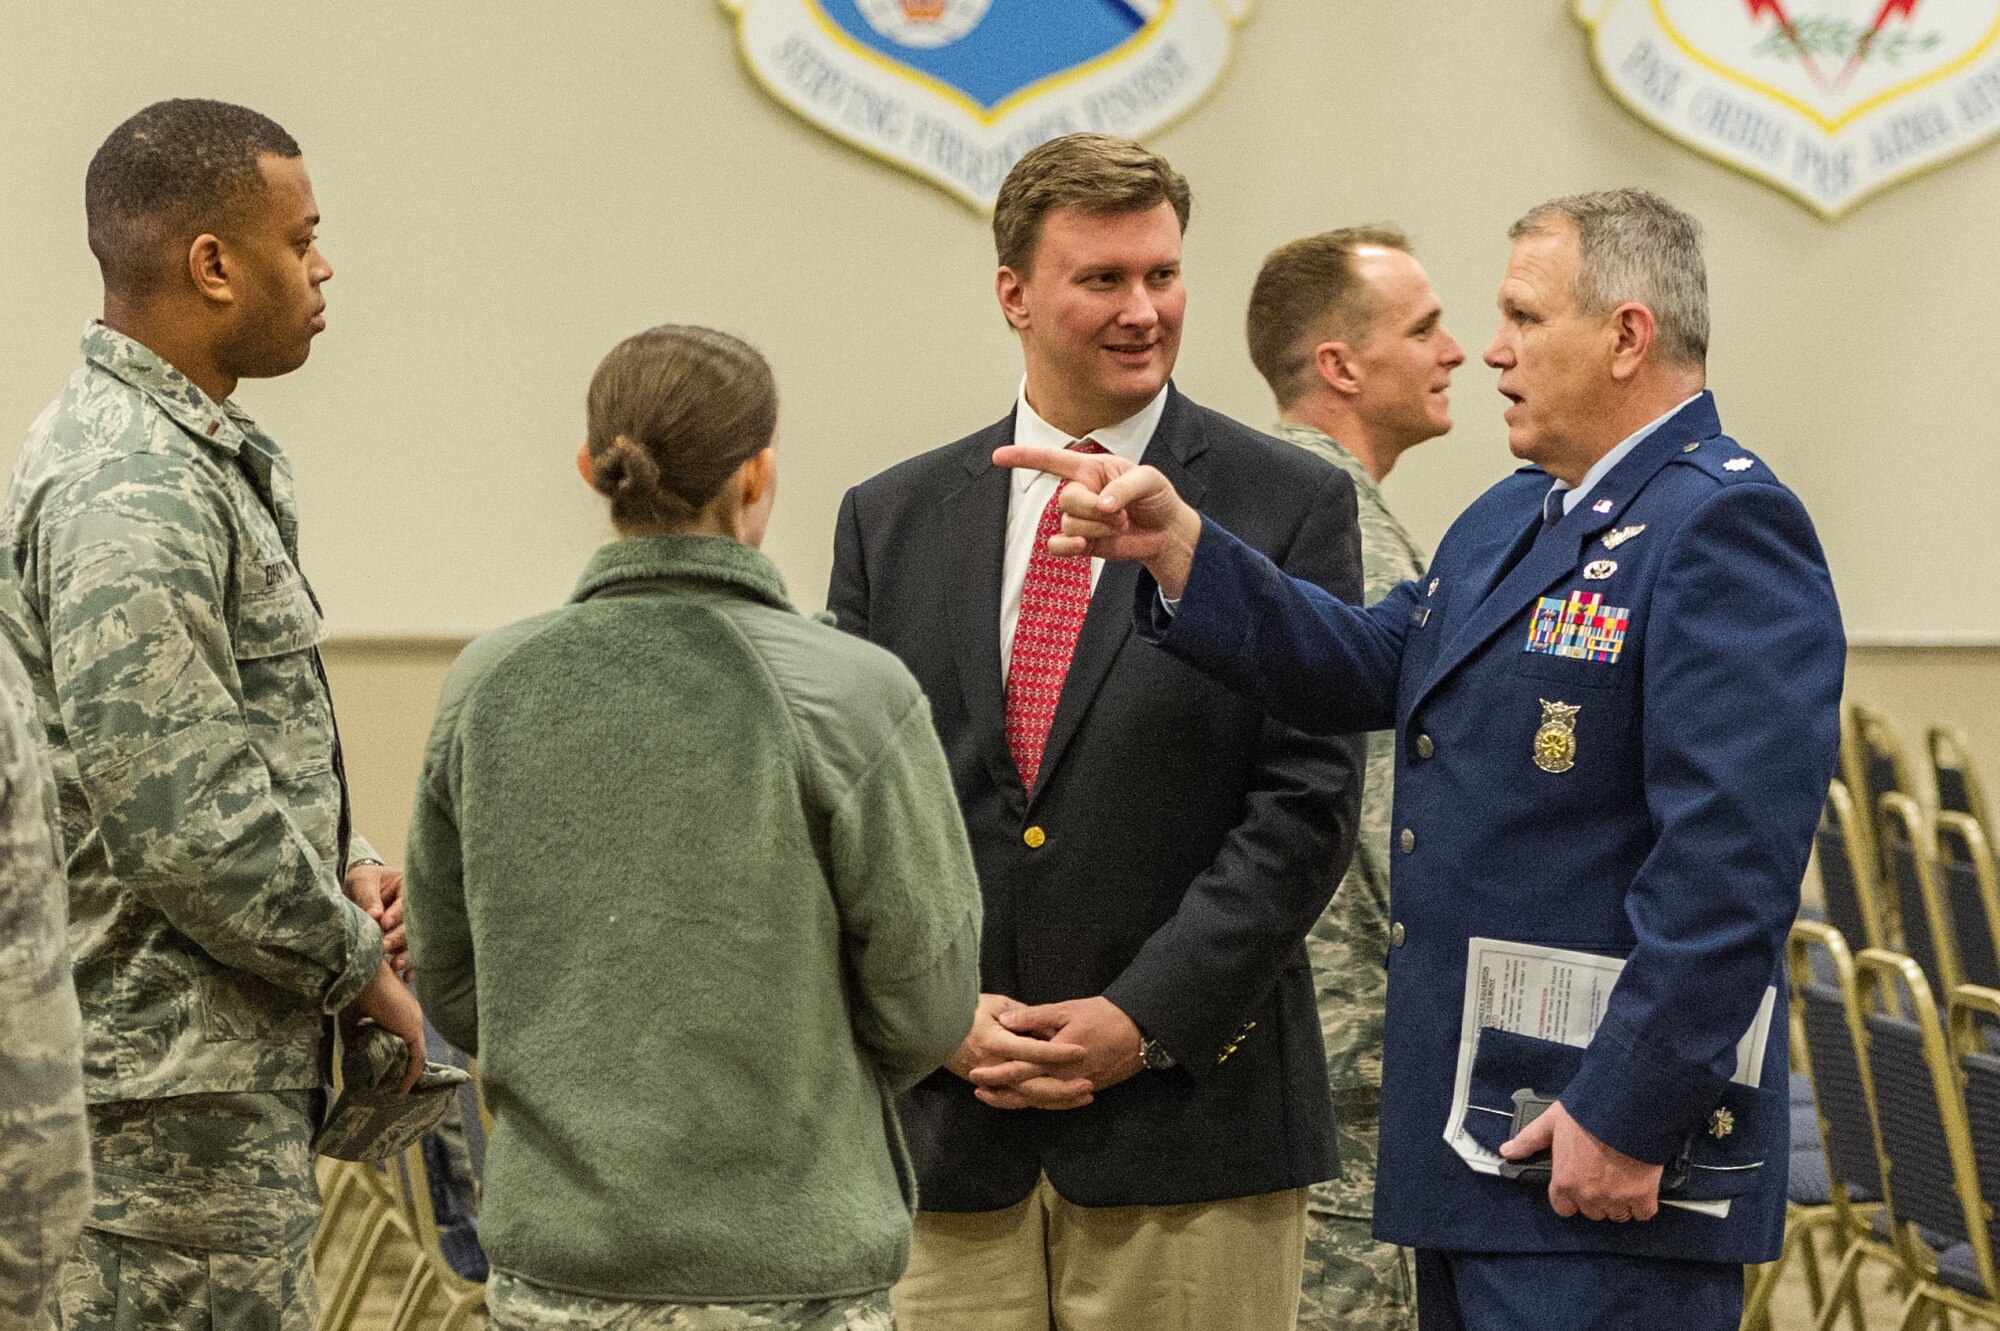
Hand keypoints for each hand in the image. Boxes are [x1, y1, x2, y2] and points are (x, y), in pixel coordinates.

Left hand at [345, 863, 410, 980]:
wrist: (360, 890)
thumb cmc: (362, 881)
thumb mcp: (362, 882)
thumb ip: (368, 896)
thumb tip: (375, 915)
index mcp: (408, 888)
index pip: (406, 902)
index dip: (396, 913)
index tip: (384, 923)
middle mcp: (416, 908)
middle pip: (415, 924)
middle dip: (400, 937)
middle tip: (385, 946)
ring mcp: (415, 926)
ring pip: (416, 942)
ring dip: (407, 955)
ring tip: (395, 965)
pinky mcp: (408, 942)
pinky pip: (414, 955)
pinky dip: (412, 967)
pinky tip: (408, 977)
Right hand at [347, 959, 425, 1092]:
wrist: (363, 978)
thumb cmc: (355, 995)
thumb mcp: (355, 1022)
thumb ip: (357, 1038)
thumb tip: (350, 1062)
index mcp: (399, 1012)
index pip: (403, 1039)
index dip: (398, 1057)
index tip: (389, 1075)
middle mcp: (411, 1017)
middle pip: (410, 1048)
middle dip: (402, 1069)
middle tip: (392, 1088)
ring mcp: (414, 1022)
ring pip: (414, 1054)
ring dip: (406, 1074)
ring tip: (396, 1092)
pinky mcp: (413, 1029)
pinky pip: (417, 1058)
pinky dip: (411, 1074)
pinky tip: (403, 1089)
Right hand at [949, 993, 1093, 1110]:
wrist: (933, 1030)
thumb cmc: (966, 1011)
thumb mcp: (996, 1004)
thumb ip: (1023, 1017)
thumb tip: (1047, 1028)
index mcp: (997, 1042)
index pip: (1033, 1050)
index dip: (1059, 1052)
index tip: (1082, 1050)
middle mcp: (995, 1067)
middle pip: (1034, 1085)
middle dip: (1064, 1087)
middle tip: (1089, 1085)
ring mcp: (991, 1081)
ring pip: (1028, 1098)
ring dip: (1057, 1099)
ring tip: (1083, 1096)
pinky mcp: (989, 1088)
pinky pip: (1017, 1101)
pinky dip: (1040, 1103)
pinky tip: (1060, 1102)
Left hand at [989, 996, 1144, 1097]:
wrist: (1139, 1032)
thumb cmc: (1102, 1015)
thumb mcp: (1067, 1009)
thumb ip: (1035, 1017)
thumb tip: (1005, 1020)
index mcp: (1056, 1056)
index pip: (1020, 1069)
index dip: (995, 1072)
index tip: (975, 1073)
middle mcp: (1064, 1077)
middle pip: (1026, 1091)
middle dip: (1000, 1091)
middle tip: (976, 1088)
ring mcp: (1075, 1086)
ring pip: (1040, 1101)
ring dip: (1015, 1101)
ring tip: (993, 1097)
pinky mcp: (1084, 1089)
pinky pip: (1056, 1102)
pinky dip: (1037, 1103)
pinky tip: (1025, 1098)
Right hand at [990, 445, 1203, 597]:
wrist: (1166, 532)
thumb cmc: (1158, 498)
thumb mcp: (1151, 480)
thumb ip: (1125, 486)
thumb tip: (1102, 504)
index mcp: (1091, 468)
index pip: (1052, 460)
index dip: (1024, 457)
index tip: (998, 456)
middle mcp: (1081, 491)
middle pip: (1066, 498)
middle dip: (1093, 508)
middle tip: (1121, 514)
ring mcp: (1079, 518)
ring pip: (1069, 523)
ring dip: (1098, 527)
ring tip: (1121, 525)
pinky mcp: (1082, 542)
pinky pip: (1058, 545)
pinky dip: (1066, 546)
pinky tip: (1081, 545)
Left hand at [1500, 1099, 1662, 1221]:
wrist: (1626, 1110)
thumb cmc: (1587, 1114)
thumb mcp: (1551, 1122)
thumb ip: (1529, 1140)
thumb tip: (1507, 1151)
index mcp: (1565, 1181)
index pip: (1563, 1208)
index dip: (1569, 1197)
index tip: (1577, 1185)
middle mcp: (1589, 1196)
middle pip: (1592, 1212)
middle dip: (1595, 1198)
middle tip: (1601, 1177)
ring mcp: (1617, 1198)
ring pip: (1617, 1214)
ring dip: (1619, 1202)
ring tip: (1621, 1181)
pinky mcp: (1643, 1196)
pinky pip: (1642, 1213)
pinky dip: (1643, 1204)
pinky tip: (1641, 1188)